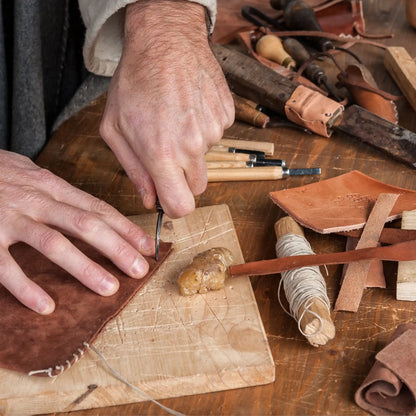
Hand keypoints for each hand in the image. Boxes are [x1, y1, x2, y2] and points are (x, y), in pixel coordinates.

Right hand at [0, 150, 154, 313]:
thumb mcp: (32, 173)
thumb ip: (60, 192)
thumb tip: (92, 208)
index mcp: (51, 186)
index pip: (97, 208)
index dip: (124, 227)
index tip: (146, 245)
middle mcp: (36, 201)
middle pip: (85, 224)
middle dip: (116, 248)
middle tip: (139, 270)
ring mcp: (10, 218)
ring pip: (54, 244)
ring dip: (84, 268)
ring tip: (108, 288)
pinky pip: (6, 266)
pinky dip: (25, 288)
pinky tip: (46, 306)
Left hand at [99, 0, 233, 217]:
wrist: (166, 40)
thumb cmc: (135, 81)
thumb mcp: (115, 128)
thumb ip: (133, 170)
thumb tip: (150, 199)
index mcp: (162, 153)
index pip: (181, 206)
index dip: (174, 206)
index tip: (167, 197)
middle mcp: (192, 146)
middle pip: (197, 188)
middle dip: (182, 178)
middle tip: (167, 154)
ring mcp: (214, 130)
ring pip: (206, 159)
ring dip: (192, 148)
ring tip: (175, 119)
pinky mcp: (227, 116)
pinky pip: (216, 135)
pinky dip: (203, 128)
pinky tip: (189, 107)